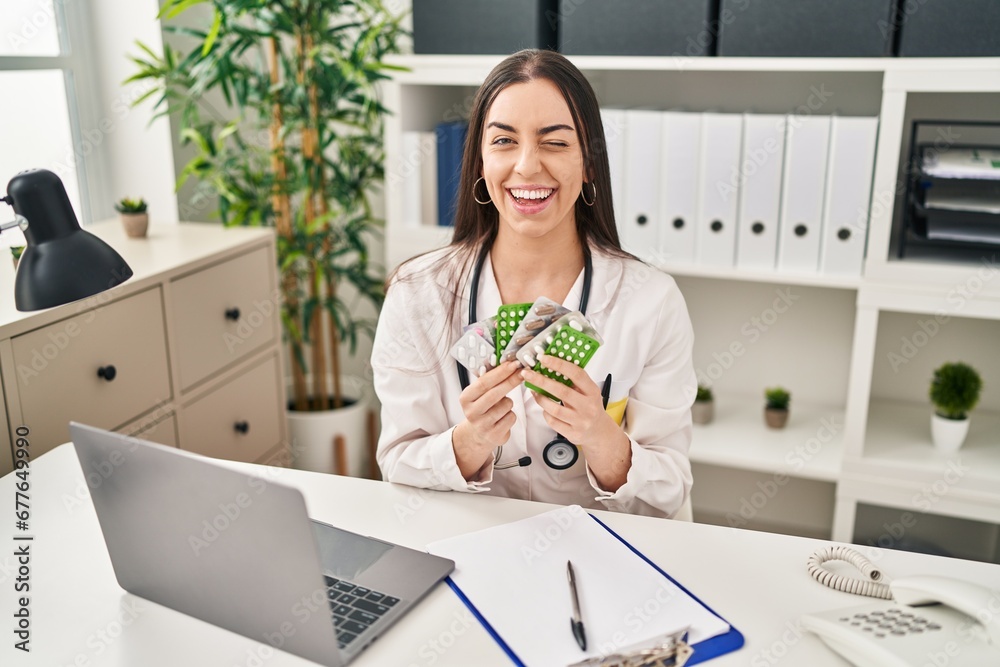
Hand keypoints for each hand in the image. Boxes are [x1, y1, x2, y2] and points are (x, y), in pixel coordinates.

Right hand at [453, 360, 522, 478]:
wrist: (477, 434)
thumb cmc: (482, 408)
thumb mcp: (478, 394)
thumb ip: (489, 380)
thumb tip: (508, 362)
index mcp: (466, 398)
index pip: (483, 382)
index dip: (500, 372)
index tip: (513, 364)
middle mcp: (472, 412)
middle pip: (495, 393)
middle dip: (511, 381)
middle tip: (522, 372)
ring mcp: (482, 425)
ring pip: (506, 405)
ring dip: (509, 401)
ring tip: (502, 405)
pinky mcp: (494, 435)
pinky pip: (511, 417)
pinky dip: (511, 414)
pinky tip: (503, 417)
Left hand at [520, 355, 613, 446]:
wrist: (598, 430)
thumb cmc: (589, 406)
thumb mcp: (588, 390)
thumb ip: (573, 380)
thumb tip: (550, 364)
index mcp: (592, 391)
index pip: (576, 374)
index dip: (559, 364)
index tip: (544, 359)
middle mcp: (587, 406)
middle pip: (561, 391)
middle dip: (541, 381)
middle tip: (528, 373)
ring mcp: (580, 421)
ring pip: (554, 409)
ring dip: (540, 398)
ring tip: (534, 391)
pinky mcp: (572, 433)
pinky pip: (552, 421)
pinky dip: (545, 413)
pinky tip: (545, 408)